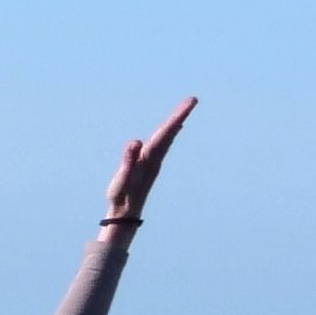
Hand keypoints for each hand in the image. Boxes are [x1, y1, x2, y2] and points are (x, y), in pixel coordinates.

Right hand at [101, 96, 197, 232]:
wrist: (125, 215)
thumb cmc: (122, 196)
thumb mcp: (122, 179)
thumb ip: (128, 160)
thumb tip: (136, 142)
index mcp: (149, 158)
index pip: (164, 133)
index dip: (176, 117)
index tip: (189, 104)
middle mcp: (155, 158)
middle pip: (169, 132)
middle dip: (180, 115)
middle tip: (193, 99)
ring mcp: (153, 161)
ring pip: (167, 137)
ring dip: (176, 122)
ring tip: (186, 109)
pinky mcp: (149, 164)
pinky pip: (162, 143)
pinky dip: (170, 133)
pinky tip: (174, 129)